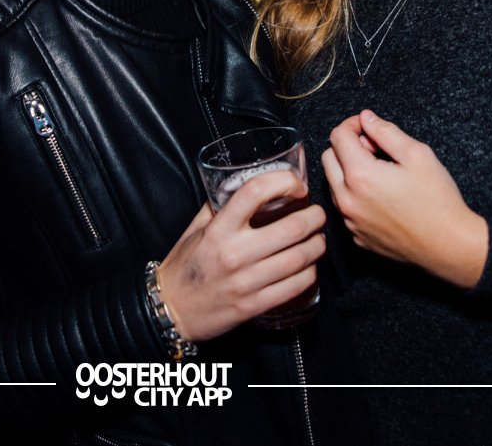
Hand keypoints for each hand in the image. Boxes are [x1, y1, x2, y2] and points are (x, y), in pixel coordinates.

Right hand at [156, 170, 325, 341]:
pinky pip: (294, 286)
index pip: (255, 192)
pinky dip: (310, 273)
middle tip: (317, 214)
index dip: (283, 182)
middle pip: (291, 227)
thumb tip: (244, 184)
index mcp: (218, 229)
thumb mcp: (196, 229)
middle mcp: (234, 253)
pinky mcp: (254, 305)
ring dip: (317, 245)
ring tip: (319, 239)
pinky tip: (309, 267)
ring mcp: (245, 281)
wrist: (172, 310)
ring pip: (299, 258)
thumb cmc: (184, 267)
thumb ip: (219, 206)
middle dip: (314, 217)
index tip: (295, 184)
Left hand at [323, 109, 487, 288]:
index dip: (353, 124)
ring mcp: (350, 221)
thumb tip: (366, 118)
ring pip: (334, 184)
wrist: (449, 246)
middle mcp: (348, 200)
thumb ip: (386, 132)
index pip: (338, 137)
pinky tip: (382, 197)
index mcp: (360, 176)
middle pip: (328, 158)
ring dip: (348, 171)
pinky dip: (355, 196)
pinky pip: (345, 208)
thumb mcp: (417, 154)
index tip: (368, 127)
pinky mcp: (357, 236)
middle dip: (347, 147)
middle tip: (375, 150)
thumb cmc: (438, 200)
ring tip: (381, 173)